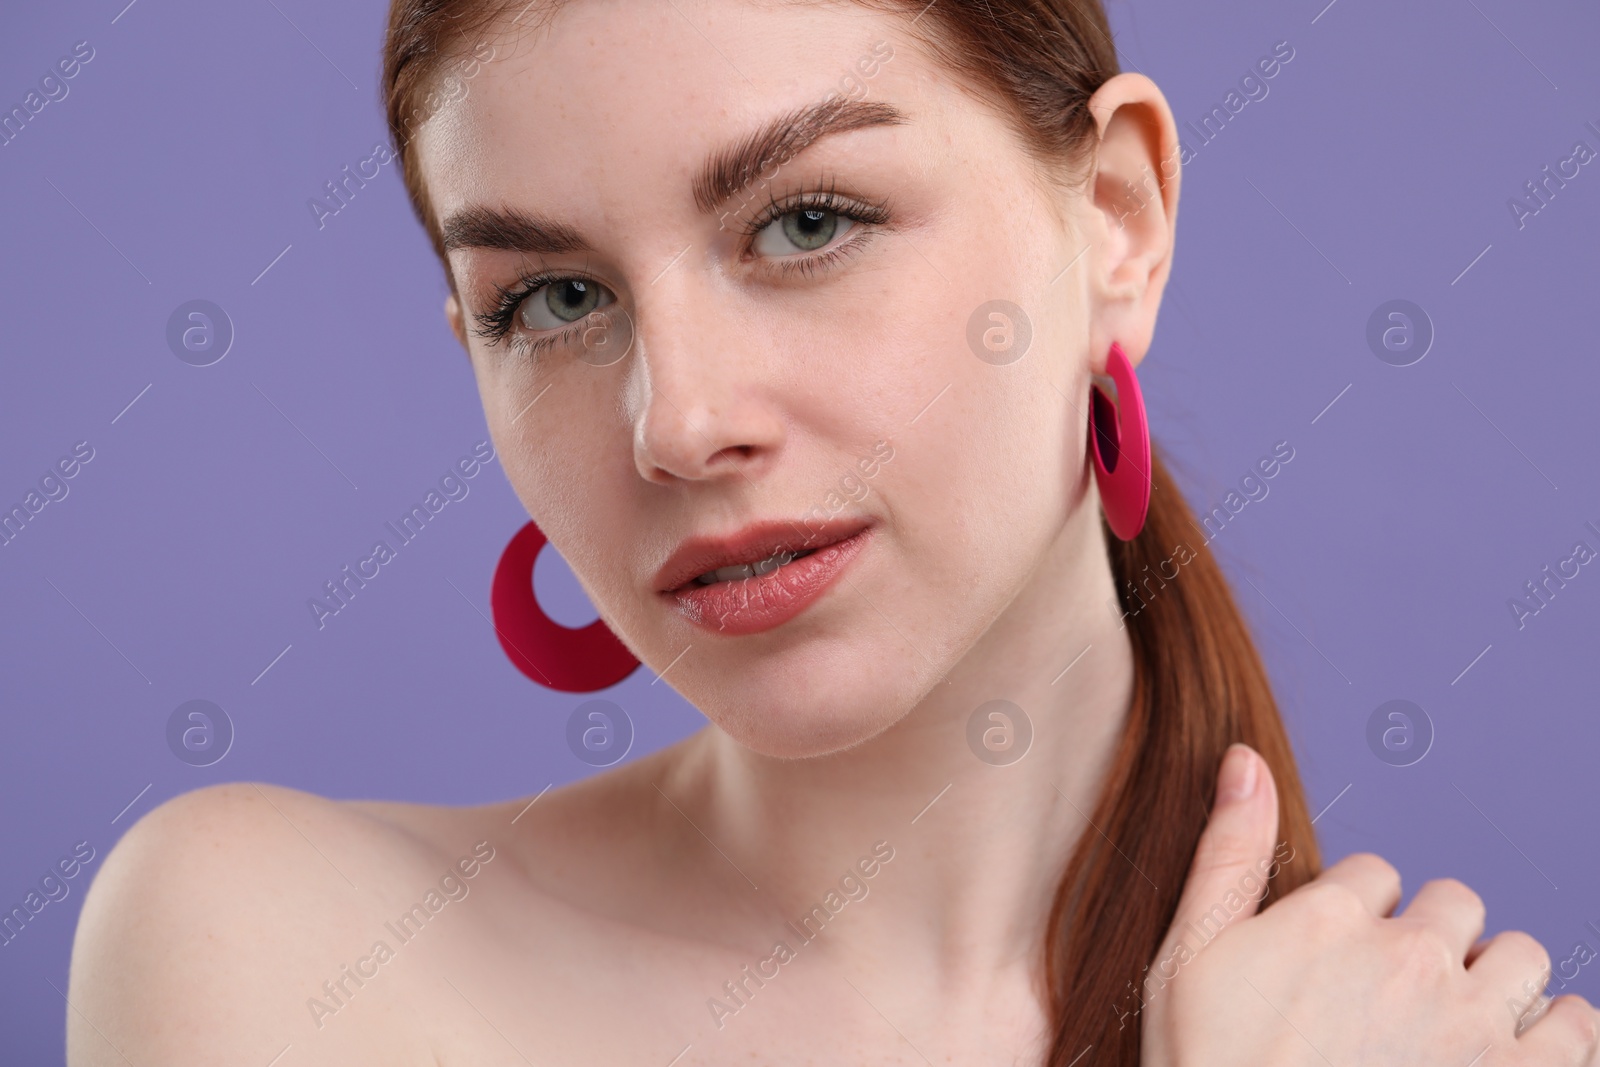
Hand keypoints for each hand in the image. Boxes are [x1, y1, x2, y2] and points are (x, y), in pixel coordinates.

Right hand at [1140, 743, 1597, 1065]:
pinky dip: (1556, 1033)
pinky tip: (1510, 1054)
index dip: (1354, 917)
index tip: (1335, 965)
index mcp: (1330, 918)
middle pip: (1454, 905)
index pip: (1375, 875)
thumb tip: (1243, 758)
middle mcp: (1408, 957)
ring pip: (1521, 956)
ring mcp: (1470, 1021)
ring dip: (1495, 982)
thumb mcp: (1187, 958)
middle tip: (1392, 1002)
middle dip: (1429, 943)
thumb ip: (1226, 853)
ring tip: (1452, 1028)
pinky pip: (1579, 1026)